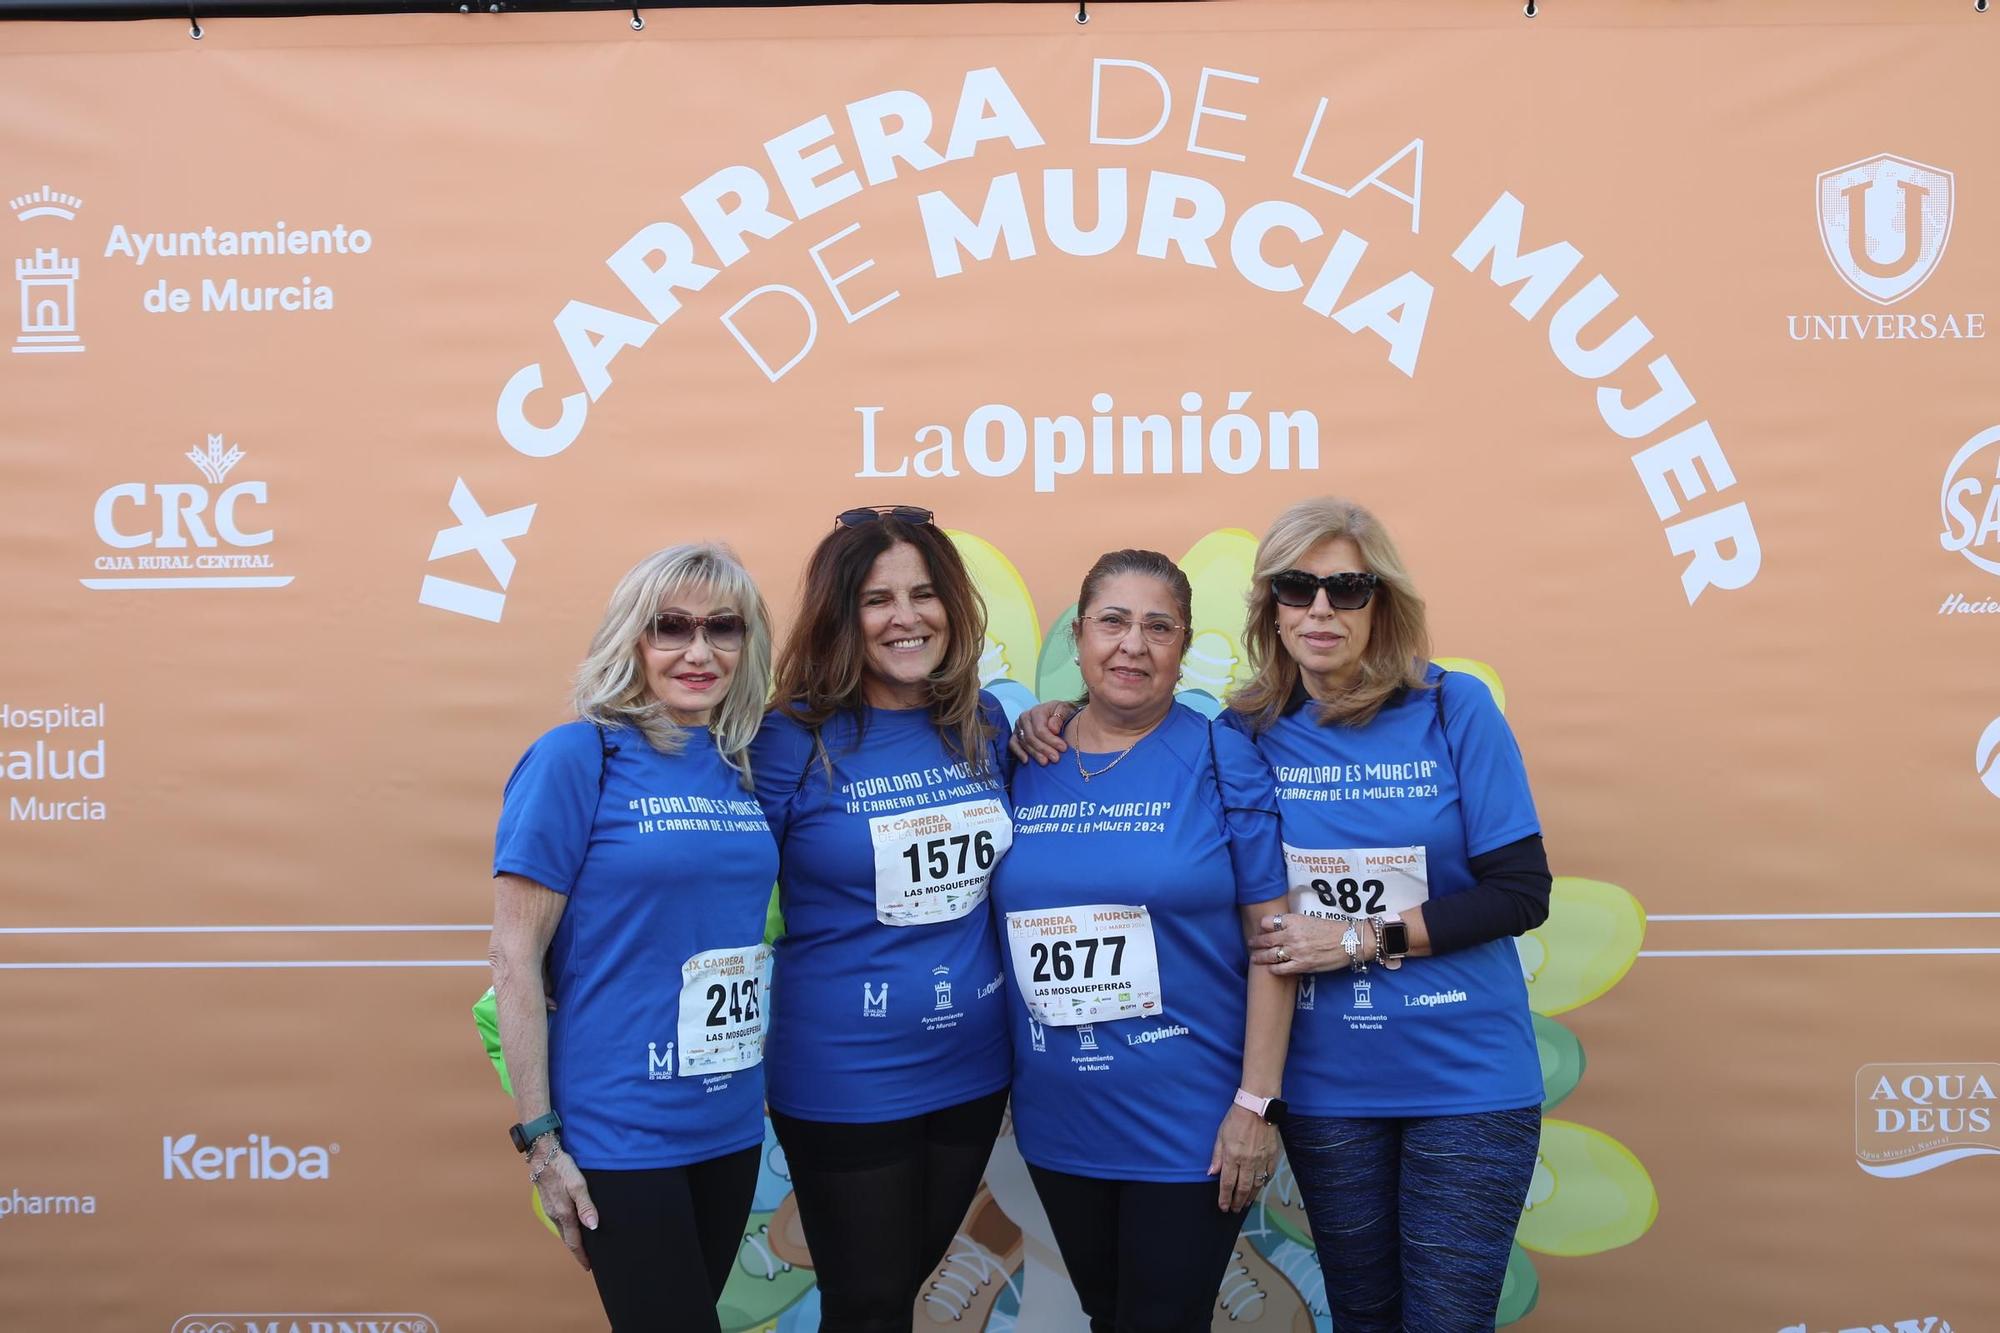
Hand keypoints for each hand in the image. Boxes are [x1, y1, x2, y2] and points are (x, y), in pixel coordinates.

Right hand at [530, 1141, 598, 1270]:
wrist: (542, 1154)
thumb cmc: (562, 1167)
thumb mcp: (578, 1184)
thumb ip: (586, 1206)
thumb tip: (593, 1226)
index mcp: (564, 1214)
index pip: (574, 1243)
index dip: (582, 1256)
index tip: (589, 1267)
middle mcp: (555, 1215)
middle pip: (568, 1239)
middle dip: (578, 1250)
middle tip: (589, 1260)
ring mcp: (550, 1209)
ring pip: (563, 1230)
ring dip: (572, 1239)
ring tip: (584, 1245)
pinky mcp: (548, 1201)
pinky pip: (559, 1220)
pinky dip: (568, 1228)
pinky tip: (573, 1224)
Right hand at [1007, 701, 1073, 765]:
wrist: (1057, 714)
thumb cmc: (1062, 713)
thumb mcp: (1065, 710)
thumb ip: (1060, 717)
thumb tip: (1053, 729)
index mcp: (1036, 711)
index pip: (1040, 729)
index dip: (1051, 740)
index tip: (1063, 748)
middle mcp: (1025, 718)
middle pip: (1031, 737)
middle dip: (1044, 749)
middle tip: (1056, 758)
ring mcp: (1018, 726)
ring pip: (1024, 742)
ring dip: (1034, 754)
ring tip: (1046, 762)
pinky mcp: (1015, 735)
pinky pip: (1013, 744)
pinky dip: (1019, 753)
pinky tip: (1026, 761)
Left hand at [1208, 1103, 1277, 1210]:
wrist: (1258, 1106)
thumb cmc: (1236, 1118)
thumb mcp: (1220, 1135)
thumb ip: (1217, 1156)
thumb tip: (1211, 1173)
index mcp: (1232, 1156)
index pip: (1228, 1183)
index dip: (1225, 1197)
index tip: (1223, 1207)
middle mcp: (1247, 1161)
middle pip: (1243, 1188)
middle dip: (1238, 1201)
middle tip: (1235, 1209)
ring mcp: (1261, 1159)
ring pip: (1257, 1184)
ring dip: (1251, 1196)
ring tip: (1246, 1203)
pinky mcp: (1272, 1155)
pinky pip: (1269, 1174)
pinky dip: (1264, 1183)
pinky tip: (1260, 1187)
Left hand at [1248, 912, 1371, 974]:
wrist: (1350, 941)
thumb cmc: (1333, 929)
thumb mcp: (1310, 920)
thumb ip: (1294, 923)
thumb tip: (1281, 927)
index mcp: (1294, 921)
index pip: (1268, 922)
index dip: (1262, 926)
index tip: (1260, 929)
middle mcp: (1292, 935)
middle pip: (1266, 939)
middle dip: (1255, 942)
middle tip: (1251, 944)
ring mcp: (1296, 951)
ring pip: (1270, 955)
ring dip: (1259, 957)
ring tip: (1254, 958)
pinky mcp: (1302, 965)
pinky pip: (1280, 969)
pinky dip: (1273, 969)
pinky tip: (1271, 968)